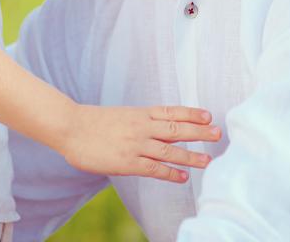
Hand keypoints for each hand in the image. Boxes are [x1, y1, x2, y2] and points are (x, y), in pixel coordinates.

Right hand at [60, 104, 220, 182]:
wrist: (71, 126)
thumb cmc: (94, 122)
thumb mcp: (122, 115)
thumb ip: (140, 121)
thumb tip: (156, 128)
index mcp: (141, 113)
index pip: (172, 112)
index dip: (191, 113)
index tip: (209, 115)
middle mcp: (142, 127)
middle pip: (176, 128)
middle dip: (199, 132)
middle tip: (218, 134)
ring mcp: (136, 144)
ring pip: (169, 149)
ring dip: (190, 155)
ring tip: (207, 160)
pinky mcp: (127, 162)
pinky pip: (153, 168)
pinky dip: (170, 172)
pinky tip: (183, 177)